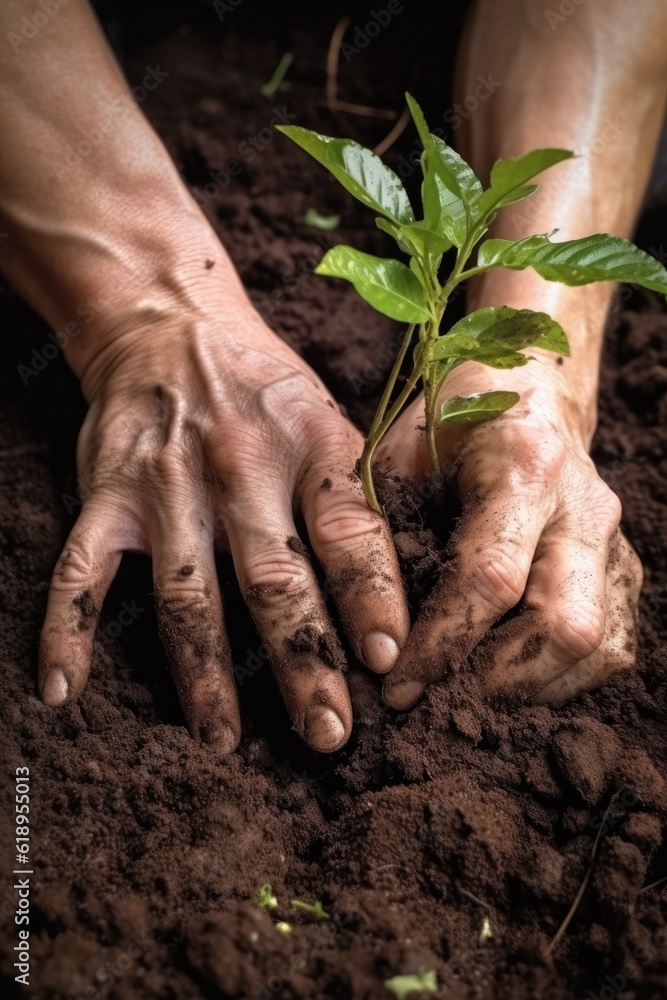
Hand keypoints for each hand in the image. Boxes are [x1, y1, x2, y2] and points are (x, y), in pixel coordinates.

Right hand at [38, 281, 409, 752]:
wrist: (173, 324)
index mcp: (311, 445)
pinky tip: (65, 690)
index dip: (371, 597)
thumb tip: (402, 592)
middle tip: (328, 734)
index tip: (388, 662)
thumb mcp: (328, 417)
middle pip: (273, 580)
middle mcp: (240, 465)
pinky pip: (81, 570)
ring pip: (187, 594)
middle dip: (302, 663)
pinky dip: (67, 629)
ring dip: (205, 675)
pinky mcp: (107, 494)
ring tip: (224, 743)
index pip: (348, 531)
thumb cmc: (266, 388)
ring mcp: (166, 484)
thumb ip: (355, 496)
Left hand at [377, 361, 641, 706]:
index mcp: (524, 465)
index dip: (443, 644)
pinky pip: (611, 644)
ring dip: (531, 689)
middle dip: (497, 682)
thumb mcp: (399, 454)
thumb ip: (385, 532)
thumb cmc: (451, 420)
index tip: (398, 687)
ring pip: (598, 646)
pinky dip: (560, 677)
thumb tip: (375, 635)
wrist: (531, 385)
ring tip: (469, 697)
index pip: (490, 578)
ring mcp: (615, 539)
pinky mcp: (624, 566)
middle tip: (438, 705)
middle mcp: (584, 505)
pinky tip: (508, 675)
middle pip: (566, 625)